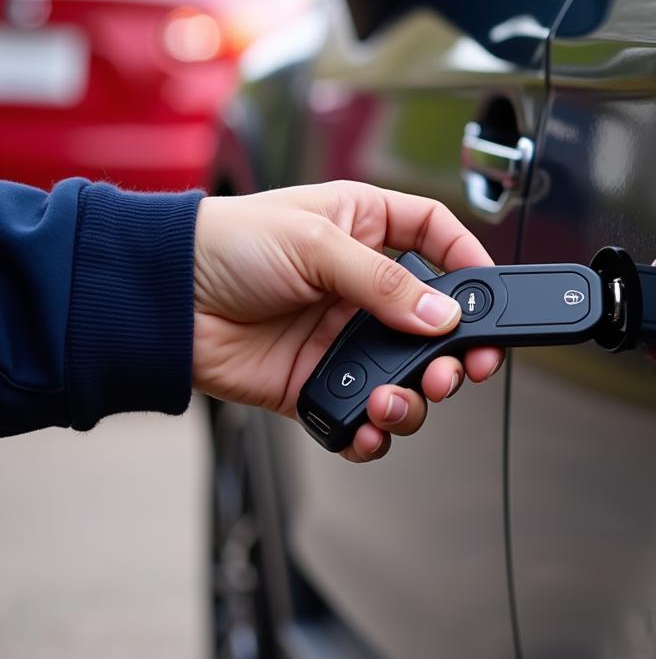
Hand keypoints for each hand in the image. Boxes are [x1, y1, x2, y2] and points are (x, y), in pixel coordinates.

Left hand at [192, 182, 502, 462]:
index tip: (491, 294)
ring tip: (396, 399)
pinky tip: (369, 426)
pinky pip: (361, 412)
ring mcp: (340, 336)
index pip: (436, 236)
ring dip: (412, 397)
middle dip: (454, 352)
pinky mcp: (316, 382)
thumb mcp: (314, 244)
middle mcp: (360, 285)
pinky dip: (372, 430)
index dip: (469, 259)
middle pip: (434, 321)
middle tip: (461, 370)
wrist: (161, 301)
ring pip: (403, 375)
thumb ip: (384, 282)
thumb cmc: (224, 243)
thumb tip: (442, 317)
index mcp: (364, 228)